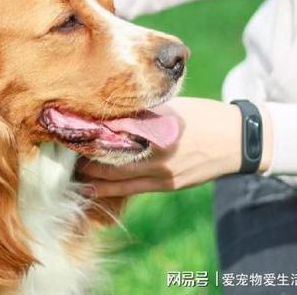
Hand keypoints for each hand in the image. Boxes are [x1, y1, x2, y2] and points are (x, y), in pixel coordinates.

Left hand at [76, 97, 272, 196]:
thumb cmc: (201, 115)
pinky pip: (130, 190)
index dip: (86, 135)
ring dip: (91, 177)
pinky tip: (91, 187)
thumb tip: (106, 110)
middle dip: (82, 159)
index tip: (66, 130)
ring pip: (114, 181)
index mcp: (155, 130)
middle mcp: (155, 155)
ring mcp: (161, 175)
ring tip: (69, 172)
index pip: (110, 134)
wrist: (238, 140)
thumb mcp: (169, 107)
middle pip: (107, 161)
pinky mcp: (166, 186)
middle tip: (59, 153)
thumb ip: (139, 112)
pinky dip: (109, 189)